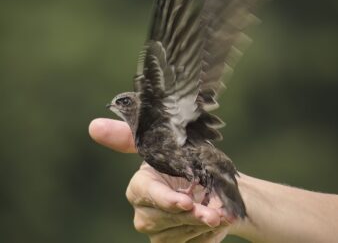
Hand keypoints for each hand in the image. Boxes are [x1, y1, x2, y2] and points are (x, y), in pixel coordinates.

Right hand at [89, 118, 230, 242]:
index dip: (165, 200)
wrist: (206, 184)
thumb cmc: (182, 161)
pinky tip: (219, 223)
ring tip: (223, 214)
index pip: (147, 194)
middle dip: (192, 215)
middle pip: (165, 218)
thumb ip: (129, 137)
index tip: (185, 202)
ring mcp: (158, 231)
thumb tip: (93, 126)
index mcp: (139, 187)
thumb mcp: (164, 144)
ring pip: (180, 233)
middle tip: (215, 212)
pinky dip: (208, 236)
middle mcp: (144, 212)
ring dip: (205, 225)